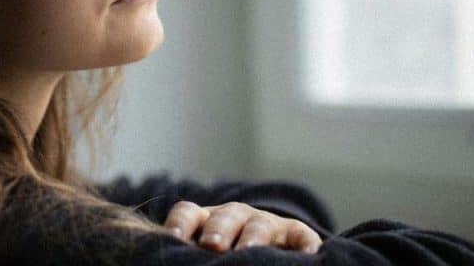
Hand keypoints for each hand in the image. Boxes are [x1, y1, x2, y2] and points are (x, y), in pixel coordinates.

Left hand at [163, 201, 322, 253]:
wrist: (263, 249)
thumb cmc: (221, 256)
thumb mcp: (203, 254)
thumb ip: (189, 257)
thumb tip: (164, 263)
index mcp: (205, 221)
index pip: (188, 213)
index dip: (180, 223)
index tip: (173, 238)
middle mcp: (234, 217)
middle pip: (225, 216)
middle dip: (218, 229)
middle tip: (211, 245)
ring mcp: (265, 224)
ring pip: (259, 224)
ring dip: (253, 236)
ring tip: (247, 252)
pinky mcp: (294, 234)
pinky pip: (301, 236)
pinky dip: (305, 243)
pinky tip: (308, 254)